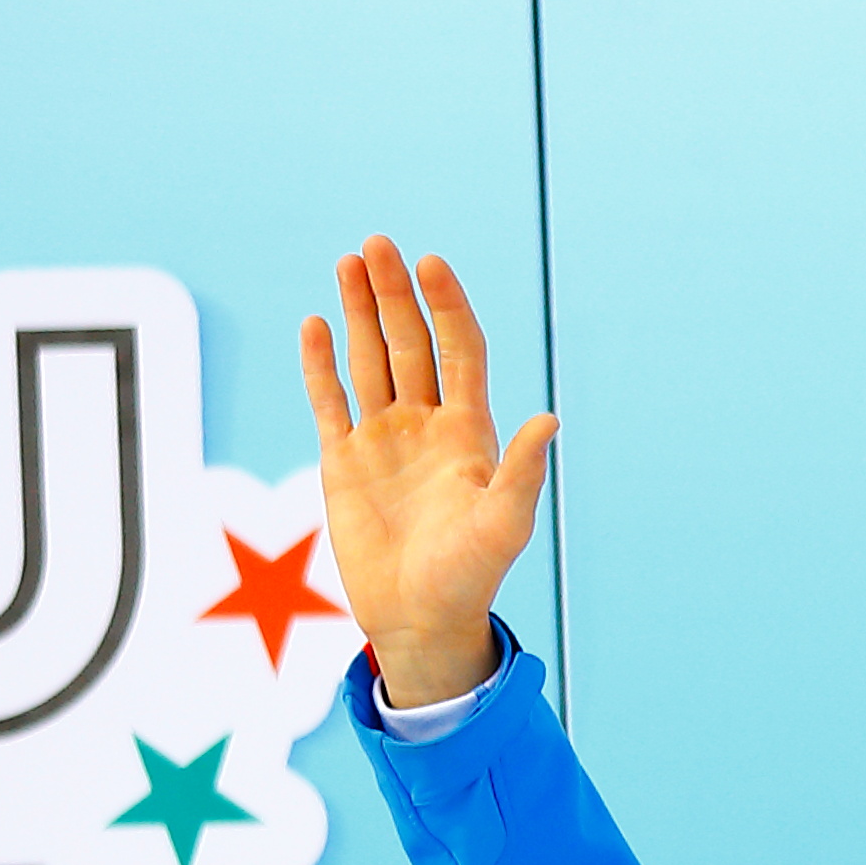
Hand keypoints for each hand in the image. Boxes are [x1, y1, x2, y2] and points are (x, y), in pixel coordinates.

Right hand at [298, 238, 555, 709]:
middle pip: (412, 342)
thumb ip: (521, 473)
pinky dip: (321, 363)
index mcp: (470, 432)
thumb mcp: (503, 526)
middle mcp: (427, 425)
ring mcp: (384, 439)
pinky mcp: (343, 461)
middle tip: (378, 244)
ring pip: (371, 360)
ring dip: (359, 313)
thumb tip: (550, 421)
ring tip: (349, 261)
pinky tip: (315, 323)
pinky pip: (330, 400)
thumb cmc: (470, 577)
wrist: (421, 620)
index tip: (431, 264)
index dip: (448, 306)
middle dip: (395, 293)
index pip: (460, 351)